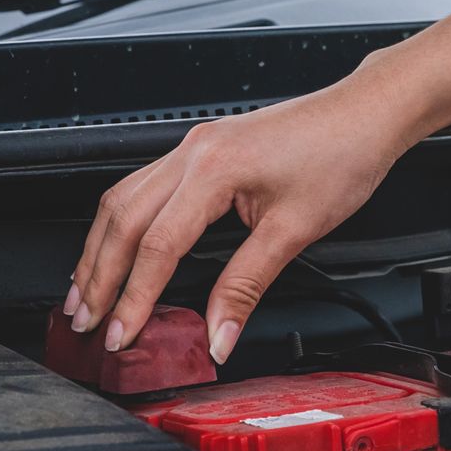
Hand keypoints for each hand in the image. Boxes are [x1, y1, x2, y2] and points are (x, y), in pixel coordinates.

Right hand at [66, 66, 415, 361]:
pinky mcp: (203, 147)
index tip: (121, 334)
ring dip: (101, 249)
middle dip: (98, 277)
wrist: (366, 114)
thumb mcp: (294, 231)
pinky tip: (119, 247)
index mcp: (213, 168)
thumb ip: (245, 288)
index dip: (134, 298)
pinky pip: (143, 186)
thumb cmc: (341, 156)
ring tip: (86, 292)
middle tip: (84, 322)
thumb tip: (217, 336)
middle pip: (122, 220)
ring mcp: (193, 145)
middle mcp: (193, 151)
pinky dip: (124, 224)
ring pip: (124, 199)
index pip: (157, 246)